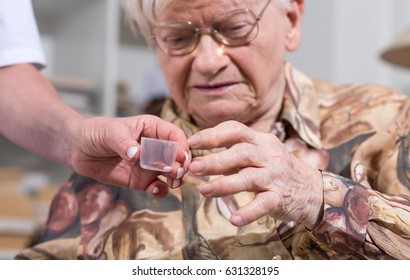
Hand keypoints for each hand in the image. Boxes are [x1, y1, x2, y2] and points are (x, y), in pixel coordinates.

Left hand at [66, 114, 190, 197]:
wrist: (78, 150)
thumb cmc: (95, 132)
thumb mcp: (109, 132)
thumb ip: (124, 143)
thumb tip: (137, 154)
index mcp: (153, 128)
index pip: (175, 136)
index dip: (181, 146)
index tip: (180, 157)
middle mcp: (156, 147)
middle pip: (178, 156)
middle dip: (182, 165)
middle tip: (177, 173)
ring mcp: (150, 165)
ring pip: (173, 173)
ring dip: (177, 179)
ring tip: (173, 183)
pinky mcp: (142, 181)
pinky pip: (158, 187)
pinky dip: (161, 191)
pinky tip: (155, 190)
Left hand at [187, 120, 322, 227]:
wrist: (313, 189)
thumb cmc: (276, 170)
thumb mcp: (258, 155)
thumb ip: (232, 157)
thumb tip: (198, 159)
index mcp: (261, 141)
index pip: (236, 130)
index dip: (213, 134)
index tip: (192, 142)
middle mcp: (269, 155)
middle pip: (241, 153)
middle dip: (216, 160)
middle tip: (194, 168)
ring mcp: (276, 176)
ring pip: (250, 178)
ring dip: (225, 184)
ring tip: (204, 191)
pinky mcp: (280, 198)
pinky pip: (264, 204)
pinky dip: (248, 212)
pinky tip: (233, 219)